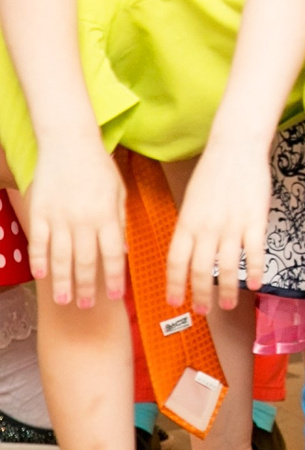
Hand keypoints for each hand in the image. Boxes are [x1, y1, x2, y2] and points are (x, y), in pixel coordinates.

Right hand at [28, 139, 126, 307]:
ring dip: (62, 281)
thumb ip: (119, 223)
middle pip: (86, 261)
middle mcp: (83, 220)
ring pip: (60, 256)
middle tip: (88, 306)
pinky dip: (40, 259)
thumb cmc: (99, 168)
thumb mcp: (118, 193)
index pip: (112, 255)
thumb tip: (121, 252)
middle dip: (88, 286)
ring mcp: (59, 217)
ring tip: (65, 299)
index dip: (113, 277)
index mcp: (107, 216)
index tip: (115, 296)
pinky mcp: (40, 211)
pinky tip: (41, 275)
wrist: (70, 143)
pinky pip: (39, 241)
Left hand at [165, 136, 272, 312]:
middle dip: (199, 295)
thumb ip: (190, 227)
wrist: (235, 149)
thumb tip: (189, 251)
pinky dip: (255, 271)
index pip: (175, 262)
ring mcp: (232, 226)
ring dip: (226, 290)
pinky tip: (256, 284)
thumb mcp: (191, 201)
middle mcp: (206, 229)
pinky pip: (254, 253)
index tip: (174, 302)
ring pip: (226, 267)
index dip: (174, 285)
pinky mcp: (255, 221)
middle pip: (199, 271)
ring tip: (227, 304)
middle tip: (202, 311)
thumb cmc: (212, 172)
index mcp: (186, 223)